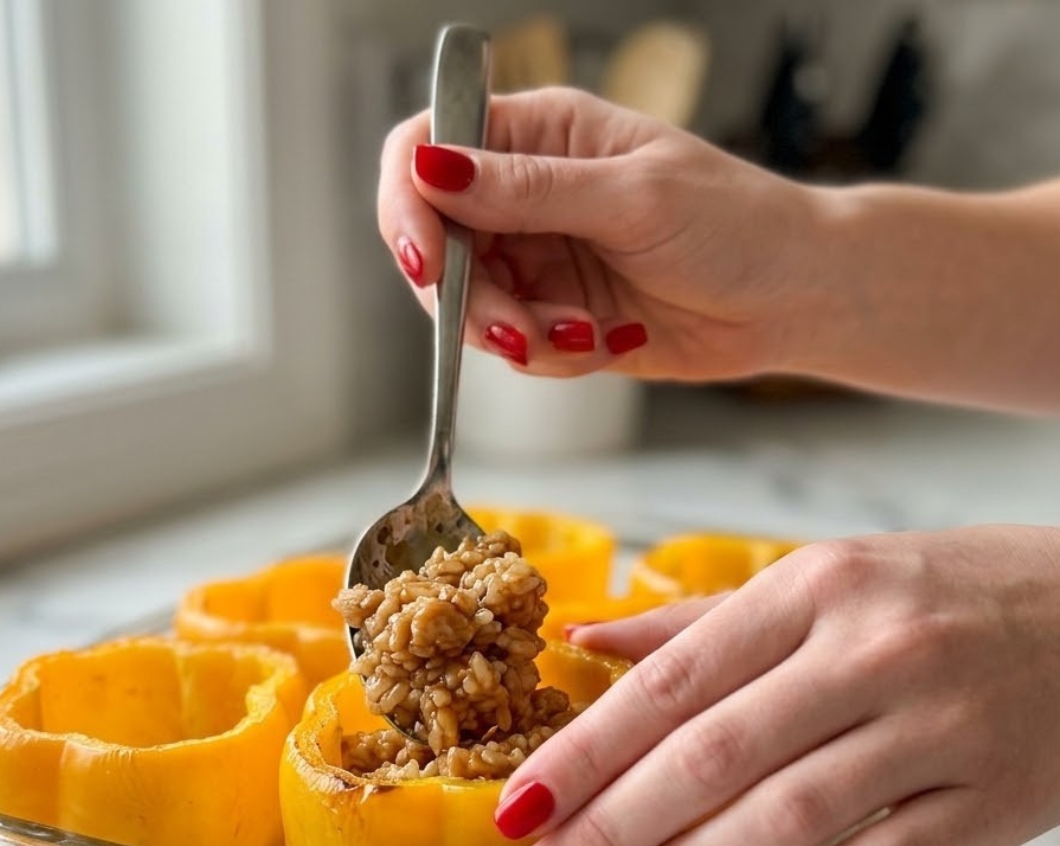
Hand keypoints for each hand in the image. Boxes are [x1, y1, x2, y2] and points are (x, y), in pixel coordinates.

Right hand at [378, 86, 825, 381]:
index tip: (425, 259)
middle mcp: (526, 195)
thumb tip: (431, 168)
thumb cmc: (737, 224)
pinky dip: (550, 355)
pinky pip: (515, 347)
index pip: (427, 149)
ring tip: (584, 334)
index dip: (408, 203)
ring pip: (469, 308)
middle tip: (519, 330)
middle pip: (436, 243)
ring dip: (516, 335)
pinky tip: (605, 340)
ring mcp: (538, 258)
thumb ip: (529, 190)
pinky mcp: (554, 314)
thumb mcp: (633, 197)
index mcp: (539, 135)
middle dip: (468, 299)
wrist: (791, 299)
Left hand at [494, 525, 1059, 845]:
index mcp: (815, 588)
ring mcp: (939, 729)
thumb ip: (700, 622)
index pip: (671, 682)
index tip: (519, 805)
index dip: (585, 752)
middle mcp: (872, 653)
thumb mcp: (821, 579)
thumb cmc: (940, 592)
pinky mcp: (993, 801)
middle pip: (713, 757)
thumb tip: (585, 641)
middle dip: (612, 827)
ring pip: (788, 816)